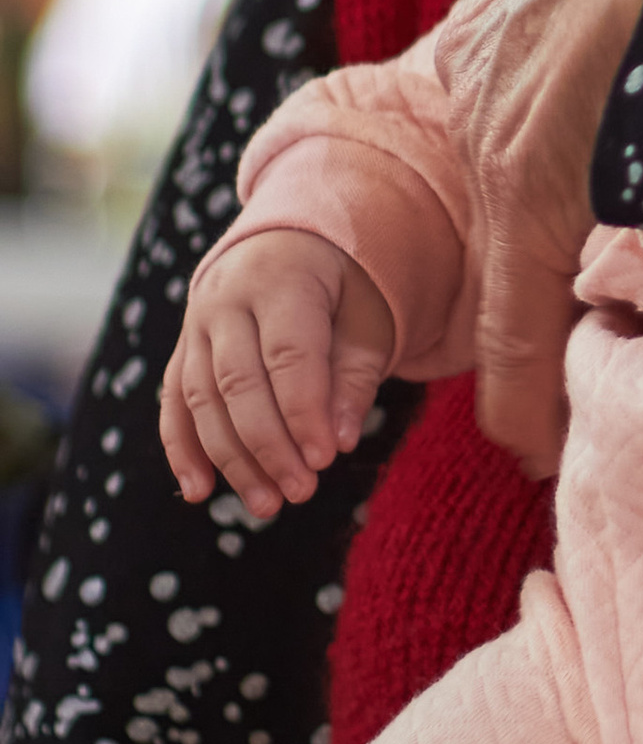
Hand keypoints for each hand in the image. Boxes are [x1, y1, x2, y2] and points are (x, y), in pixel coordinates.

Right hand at [161, 231, 396, 524]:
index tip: (327, 459)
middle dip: (268, 444)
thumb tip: (341, 442)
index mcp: (280, 277)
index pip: (288, 354)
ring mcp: (195, 323)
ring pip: (202, 399)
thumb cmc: (344, 283)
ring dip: (231, 458)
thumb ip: (355, 376)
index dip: (304, 411)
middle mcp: (225, 298)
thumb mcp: (367, 316)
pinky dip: (182, 448)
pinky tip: (199, 491)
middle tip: (302, 492)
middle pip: (238, 382)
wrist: (292, 239)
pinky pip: (174, 402)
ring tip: (267, 505)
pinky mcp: (183, 349)